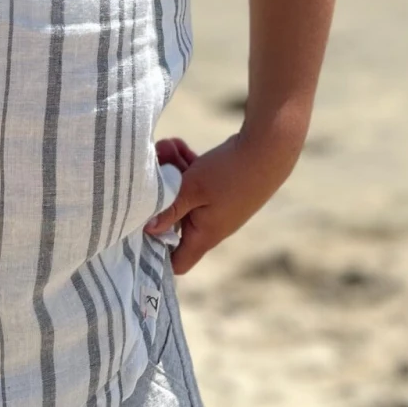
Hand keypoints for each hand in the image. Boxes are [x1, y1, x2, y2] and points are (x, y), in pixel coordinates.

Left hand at [146, 131, 299, 274]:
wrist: (270, 147)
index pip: (178, 261)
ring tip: (162, 147)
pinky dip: (186, 167)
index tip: (138, 232)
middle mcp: (211, 224)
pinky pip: (196, 182)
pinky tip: (176, 144)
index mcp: (204, 234)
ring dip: (171, 173)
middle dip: (159, 196)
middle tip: (147, 172)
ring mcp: (218, 205)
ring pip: (184, 194)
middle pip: (175, 219)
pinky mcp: (223, 187)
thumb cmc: (229, 173)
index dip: (157, 254)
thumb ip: (169, 209)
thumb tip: (146, 229)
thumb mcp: (192, 189)